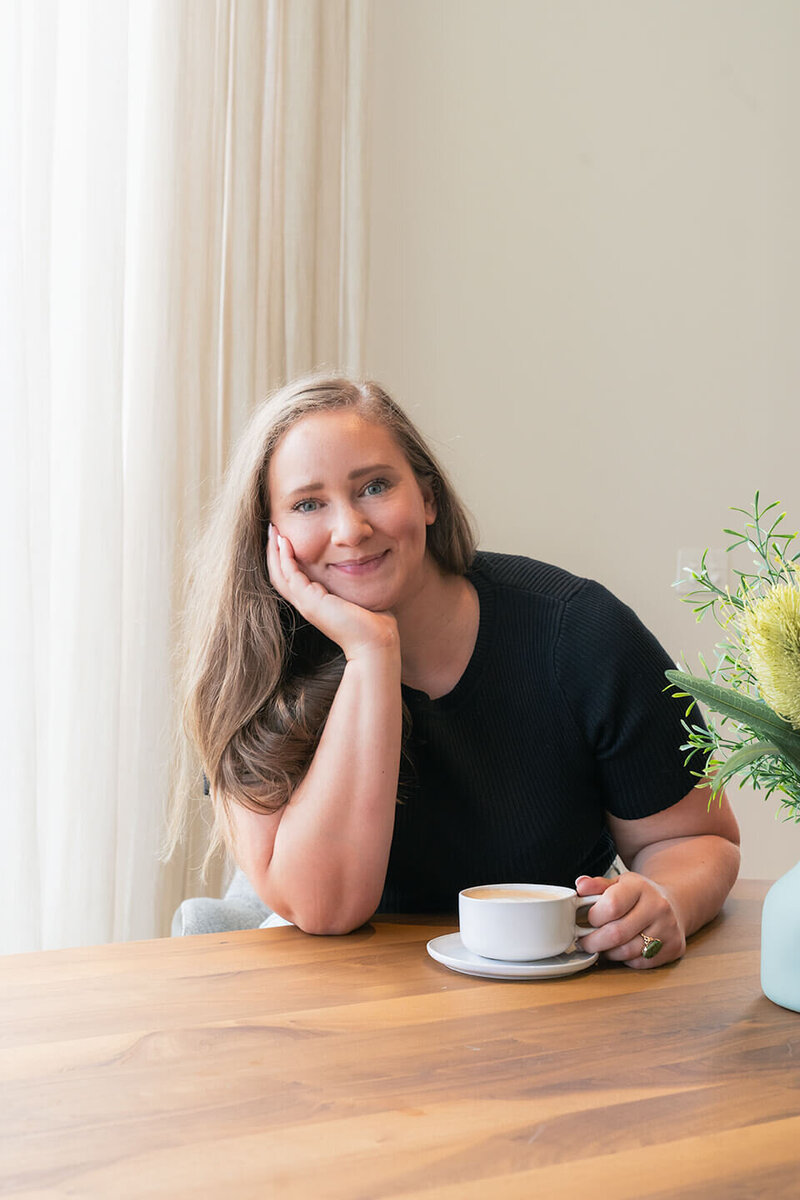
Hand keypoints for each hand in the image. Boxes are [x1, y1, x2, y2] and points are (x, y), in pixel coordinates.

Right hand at [267, 525, 399, 660]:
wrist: (375, 642)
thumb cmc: (374, 621)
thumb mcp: (358, 594)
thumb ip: (352, 581)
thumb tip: (363, 562)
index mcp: (315, 602)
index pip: (290, 577)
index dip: (284, 557)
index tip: (285, 536)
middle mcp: (306, 604)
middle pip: (278, 574)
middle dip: (274, 551)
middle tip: (272, 528)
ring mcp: (306, 604)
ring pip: (279, 574)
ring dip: (274, 551)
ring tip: (274, 530)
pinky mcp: (311, 603)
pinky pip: (290, 576)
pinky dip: (285, 558)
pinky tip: (285, 542)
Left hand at [574, 872, 685, 968]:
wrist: (672, 904)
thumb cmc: (638, 895)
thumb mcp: (618, 883)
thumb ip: (597, 885)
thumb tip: (581, 886)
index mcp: (640, 886)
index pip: (611, 906)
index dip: (594, 917)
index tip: (588, 920)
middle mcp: (658, 906)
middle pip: (617, 934)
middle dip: (593, 942)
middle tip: (584, 942)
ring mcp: (668, 928)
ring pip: (627, 952)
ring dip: (608, 953)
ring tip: (602, 946)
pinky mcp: (674, 947)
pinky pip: (640, 963)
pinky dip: (625, 960)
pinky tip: (621, 950)